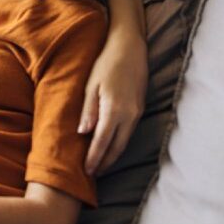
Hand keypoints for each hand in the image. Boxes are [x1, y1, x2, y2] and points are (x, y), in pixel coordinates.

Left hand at [79, 33, 146, 175]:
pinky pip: (129, 132)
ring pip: (125, 141)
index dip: (95, 158)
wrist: (130, 49)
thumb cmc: (106, 64)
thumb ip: (88, 111)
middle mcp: (130, 115)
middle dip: (105, 162)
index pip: (103, 141)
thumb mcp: (91, 86)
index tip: (86, 171)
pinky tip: (110, 146)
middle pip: (117, 147)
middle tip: (92, 174)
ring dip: (113, 155)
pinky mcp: (140, 109)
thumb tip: (84, 133)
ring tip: (100, 165)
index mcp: (115, 110)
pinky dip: (119, 143)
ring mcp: (137, 112)